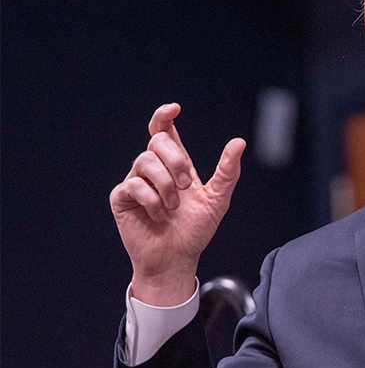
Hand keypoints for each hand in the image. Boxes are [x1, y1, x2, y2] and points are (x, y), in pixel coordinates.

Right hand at [109, 103, 245, 304]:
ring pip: (145, 161)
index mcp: (176, 165)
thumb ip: (227, 171)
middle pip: (157, 141)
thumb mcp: (218, 199)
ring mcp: (136, 182)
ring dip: (165, 185)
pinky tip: (160, 215)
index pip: (164, 131)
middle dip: (176, 160)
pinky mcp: (122, 199)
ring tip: (174, 207)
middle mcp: (154, 169)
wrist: (177, 259)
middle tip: (188, 185)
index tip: (174, 108)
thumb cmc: (196, 230)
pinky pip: (133, 185)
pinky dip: (152, 200)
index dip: (164, 116)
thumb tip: (239, 142)